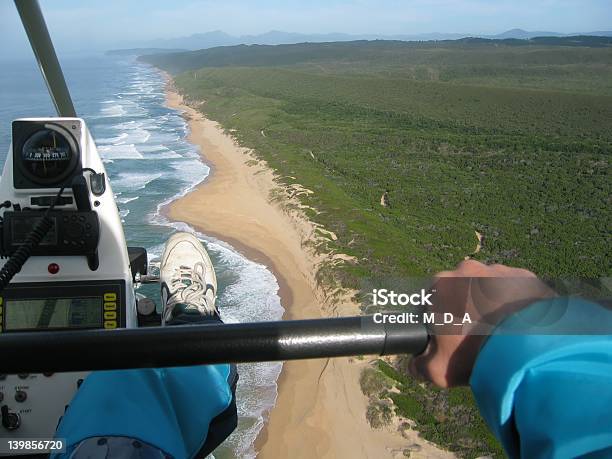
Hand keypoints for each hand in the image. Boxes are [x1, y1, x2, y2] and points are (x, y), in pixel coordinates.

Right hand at [409, 260, 555, 386]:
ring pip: (490, 286)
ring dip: (492, 303)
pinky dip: (516, 303)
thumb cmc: (474, 354)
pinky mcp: (525, 276)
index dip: (440, 316)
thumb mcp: (437, 369)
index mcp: (441, 284)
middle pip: (462, 288)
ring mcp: (498, 270)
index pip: (434, 297)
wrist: (526, 349)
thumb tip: (415, 365)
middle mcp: (467, 270)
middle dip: (466, 306)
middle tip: (476, 333)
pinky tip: (521, 325)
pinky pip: (516, 289)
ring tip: (502, 330)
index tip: (450, 334)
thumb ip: (419, 366)